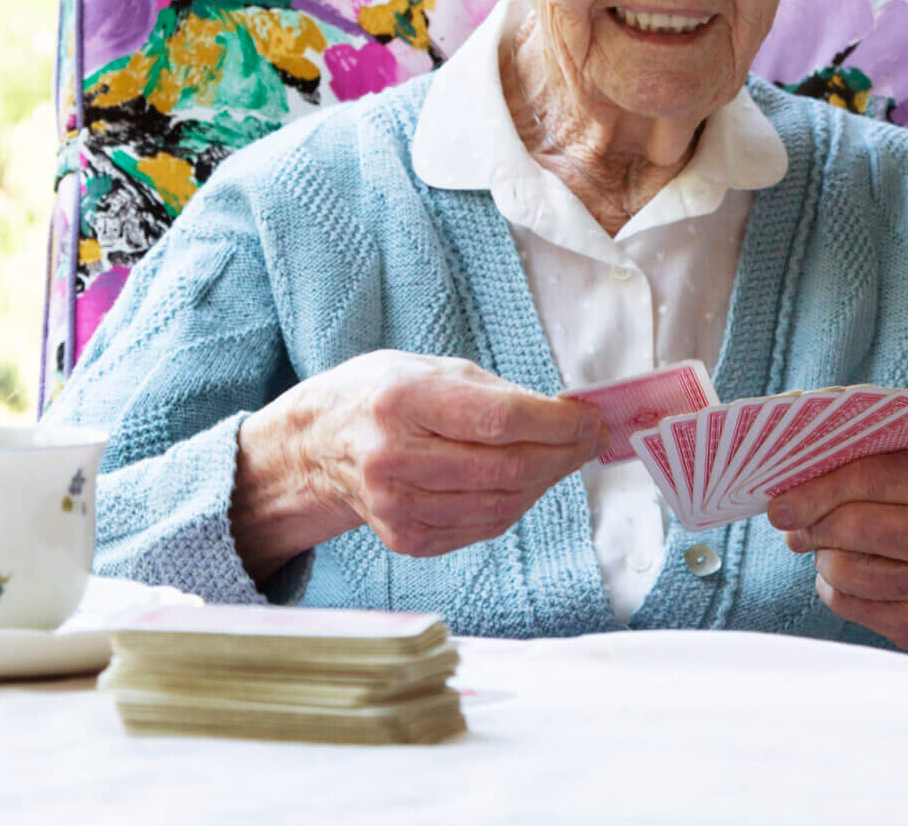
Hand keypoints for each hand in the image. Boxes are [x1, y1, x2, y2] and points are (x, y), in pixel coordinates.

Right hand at [233, 351, 603, 577]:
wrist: (316, 446)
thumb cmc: (380, 396)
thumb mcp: (431, 369)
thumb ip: (496, 394)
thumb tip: (566, 418)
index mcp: (402, 400)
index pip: (501, 420)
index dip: (559, 423)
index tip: (591, 418)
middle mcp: (394, 458)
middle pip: (508, 469)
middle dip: (563, 455)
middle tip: (590, 439)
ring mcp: (398, 506)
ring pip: (503, 504)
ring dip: (545, 482)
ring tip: (562, 457)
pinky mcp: (406, 538)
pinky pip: (483, 526)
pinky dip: (515, 504)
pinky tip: (524, 481)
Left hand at [767, 445, 907, 672]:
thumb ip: (871, 454)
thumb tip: (794, 473)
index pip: (873, 474)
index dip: (818, 488)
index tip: (780, 502)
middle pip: (859, 526)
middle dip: (812, 525)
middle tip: (789, 524)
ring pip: (849, 570)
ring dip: (822, 557)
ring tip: (825, 546)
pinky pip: (851, 605)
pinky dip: (832, 588)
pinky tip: (843, 576)